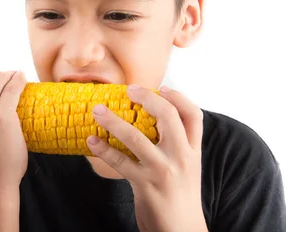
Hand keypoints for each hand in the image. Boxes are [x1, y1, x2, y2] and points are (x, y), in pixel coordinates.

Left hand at [86, 84, 206, 231]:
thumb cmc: (180, 198)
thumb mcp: (187, 168)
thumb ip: (177, 146)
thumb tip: (155, 121)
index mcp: (194, 151)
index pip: (194, 115)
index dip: (178, 97)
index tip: (161, 88)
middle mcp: (181, 158)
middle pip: (168, 116)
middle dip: (147, 98)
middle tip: (129, 89)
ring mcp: (163, 171)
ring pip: (136, 137)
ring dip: (112, 121)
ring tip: (97, 110)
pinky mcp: (145, 185)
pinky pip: (120, 162)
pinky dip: (103, 149)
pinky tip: (91, 141)